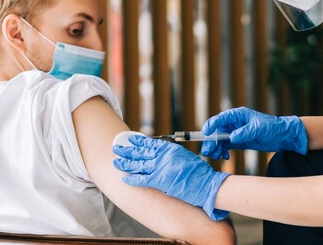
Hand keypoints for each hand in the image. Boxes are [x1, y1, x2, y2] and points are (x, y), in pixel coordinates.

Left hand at [112, 135, 229, 220]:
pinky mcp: (160, 181)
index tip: (129, 139)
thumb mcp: (185, 156)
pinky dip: (132, 179)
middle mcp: (163, 157)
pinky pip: (142, 180)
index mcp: (169, 149)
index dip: (138, 141)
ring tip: (116, 162)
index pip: (150, 143)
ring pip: (138, 165)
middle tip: (116, 148)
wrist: (206, 184)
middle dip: (127, 151)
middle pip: (140, 152)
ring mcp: (160, 168)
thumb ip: (172, 155)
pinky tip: (124, 178)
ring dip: (125, 164)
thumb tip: (164, 155)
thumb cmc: (199, 172)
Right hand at [201, 107, 307, 159]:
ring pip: (219, 140)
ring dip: (215, 148)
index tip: (206, 133)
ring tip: (215, 156)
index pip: (221, 119)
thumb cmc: (272, 127)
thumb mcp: (259, 128)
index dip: (211, 125)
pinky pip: (225, 146)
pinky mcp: (238, 141)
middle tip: (208, 151)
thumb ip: (245, 132)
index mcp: (238, 115)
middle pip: (217, 131)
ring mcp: (235, 133)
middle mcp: (234, 123)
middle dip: (211, 141)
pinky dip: (222, 152)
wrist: (282, 136)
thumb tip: (231, 138)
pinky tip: (224, 157)